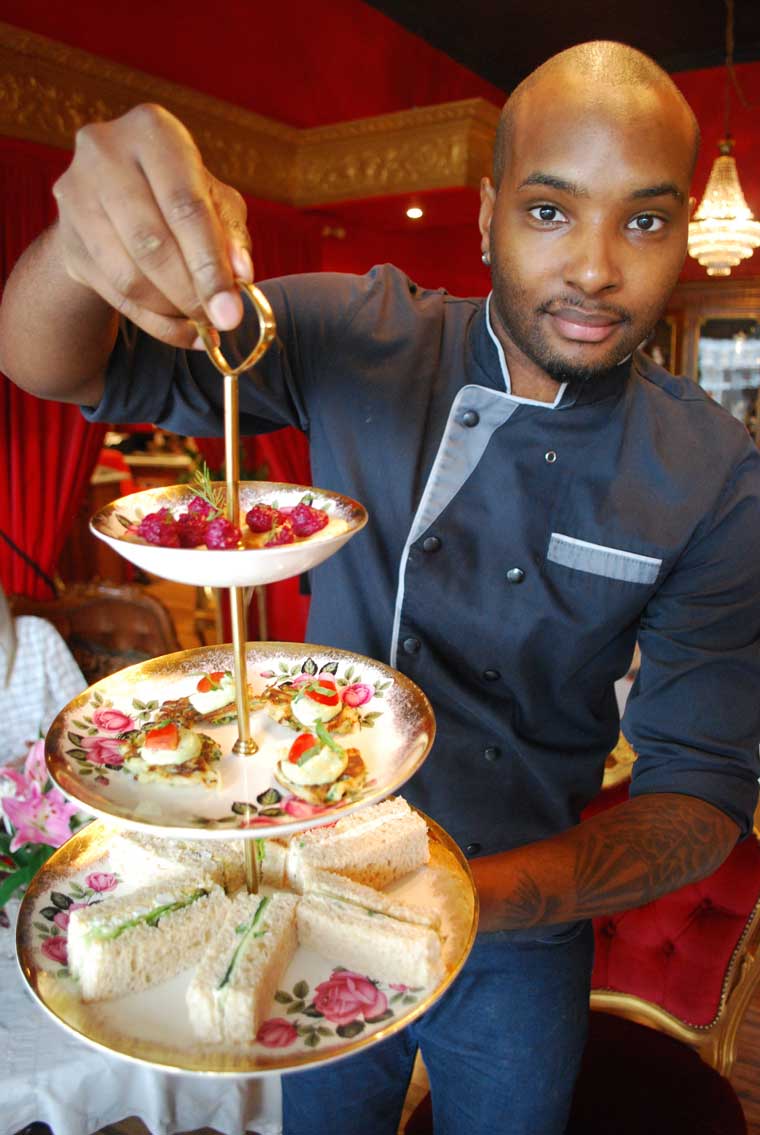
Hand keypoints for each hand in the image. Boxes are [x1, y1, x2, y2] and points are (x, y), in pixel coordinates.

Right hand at [52, 103, 252, 347]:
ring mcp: (77, 196)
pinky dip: (157, 323)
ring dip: (173, 310)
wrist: (111, 197)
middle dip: (191, 293)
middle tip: (220, 321)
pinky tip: (185, 332)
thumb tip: (241, 275)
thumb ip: (231, 233)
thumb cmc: (176, 191)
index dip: (210, 265)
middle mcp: (105, 154)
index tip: (232, 312)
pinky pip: (117, 297)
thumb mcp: (212, 198)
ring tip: (203, 322)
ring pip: (130, 277)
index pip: (185, 207)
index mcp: (153, 131)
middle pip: (152, 244)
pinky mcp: (68, 239)